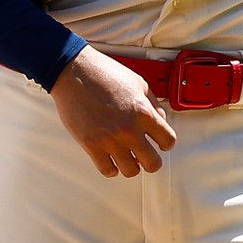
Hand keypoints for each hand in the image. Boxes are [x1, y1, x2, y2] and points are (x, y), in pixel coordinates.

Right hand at [50, 45, 177, 177]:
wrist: (75, 72)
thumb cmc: (104, 73)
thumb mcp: (139, 83)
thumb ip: (153, 104)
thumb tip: (161, 121)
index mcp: (143, 112)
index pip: (168, 141)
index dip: (166, 143)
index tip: (160, 142)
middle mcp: (129, 129)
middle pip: (153, 163)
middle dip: (152, 160)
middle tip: (146, 154)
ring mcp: (110, 139)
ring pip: (131, 171)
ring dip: (131, 164)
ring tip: (128, 155)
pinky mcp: (91, 145)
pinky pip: (107, 170)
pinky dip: (112, 167)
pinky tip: (111, 157)